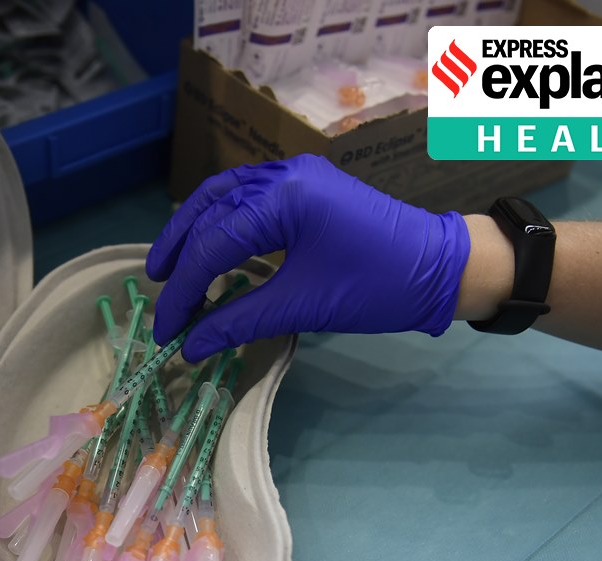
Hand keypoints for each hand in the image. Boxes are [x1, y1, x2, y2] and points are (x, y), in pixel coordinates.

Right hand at [146, 154, 471, 361]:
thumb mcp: (304, 306)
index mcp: (283, 197)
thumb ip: (239, 320)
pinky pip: (247, 196)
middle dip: (179, 255)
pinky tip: (209, 247)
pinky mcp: (305, 185)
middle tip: (160, 295)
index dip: (182, 290)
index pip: (212, 243)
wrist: (441, 268)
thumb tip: (191, 345)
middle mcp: (282, 174)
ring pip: (223, 196)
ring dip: (194, 231)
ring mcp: (295, 174)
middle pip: (209, 210)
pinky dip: (221, 221)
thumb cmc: (378, 287)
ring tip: (172, 268)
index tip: (166, 329)